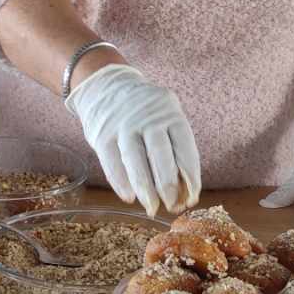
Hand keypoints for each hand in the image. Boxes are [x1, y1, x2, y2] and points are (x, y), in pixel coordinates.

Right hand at [65, 63, 201, 216]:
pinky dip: (121, 182)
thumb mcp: (165, 116)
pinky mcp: (102, 135)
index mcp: (171, 114)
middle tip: (171, 206)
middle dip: (168, 186)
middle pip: (161, 156)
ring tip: (151, 207)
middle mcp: (148, 119)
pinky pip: (112, 163)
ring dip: (145, 189)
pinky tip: (128, 197)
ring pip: (136, 161)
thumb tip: (183, 189)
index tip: (192, 198)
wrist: (106, 85)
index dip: (190, 177)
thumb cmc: (144, 112)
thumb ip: (173, 146)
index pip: (185, 149)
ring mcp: (123, 126)